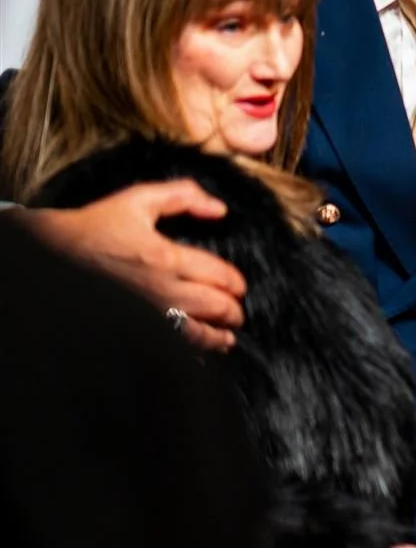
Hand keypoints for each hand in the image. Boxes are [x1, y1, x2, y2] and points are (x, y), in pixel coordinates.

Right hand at [24, 180, 245, 350]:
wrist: (47, 253)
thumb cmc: (93, 227)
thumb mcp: (137, 200)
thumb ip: (183, 196)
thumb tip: (220, 209)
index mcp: (166, 258)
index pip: (222, 277)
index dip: (236, 284)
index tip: (237, 287)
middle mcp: (161, 291)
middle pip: (217, 309)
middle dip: (233, 313)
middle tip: (235, 314)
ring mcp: (147, 315)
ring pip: (199, 335)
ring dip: (219, 337)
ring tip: (225, 338)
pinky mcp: (134, 330)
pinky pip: (172, 349)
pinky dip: (191, 351)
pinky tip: (196, 351)